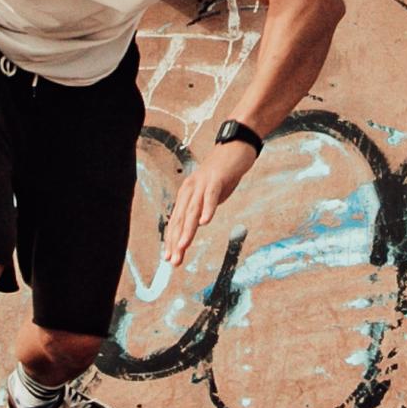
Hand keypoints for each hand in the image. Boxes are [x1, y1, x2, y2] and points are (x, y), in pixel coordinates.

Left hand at [160, 136, 256, 269]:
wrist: (236, 146)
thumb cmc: (224, 172)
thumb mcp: (211, 194)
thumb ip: (203, 207)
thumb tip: (198, 223)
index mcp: (187, 194)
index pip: (176, 221)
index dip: (172, 240)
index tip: (170, 258)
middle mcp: (190, 189)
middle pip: (181, 219)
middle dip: (176, 241)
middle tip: (173, 261)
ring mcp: (203, 183)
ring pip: (192, 210)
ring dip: (187, 230)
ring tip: (183, 246)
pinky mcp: (217, 178)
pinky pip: (211, 196)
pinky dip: (208, 209)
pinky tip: (205, 222)